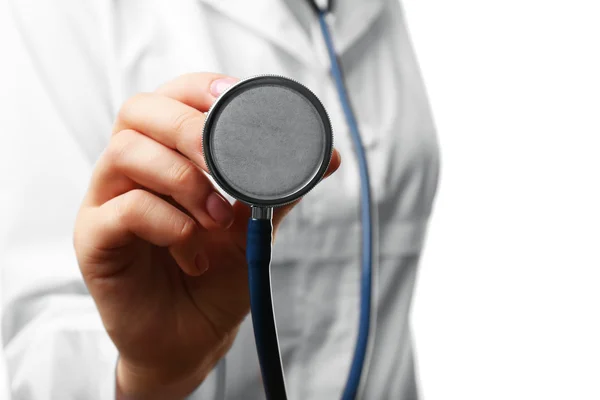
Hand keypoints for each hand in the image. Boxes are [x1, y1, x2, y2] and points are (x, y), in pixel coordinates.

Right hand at [73, 73, 340, 398]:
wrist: (192, 337)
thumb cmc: (218, 275)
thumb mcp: (255, 226)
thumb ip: (280, 188)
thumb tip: (328, 156)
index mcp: (166, 154)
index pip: (171, 97)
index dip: (200, 89)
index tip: (234, 101)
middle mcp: (131, 169)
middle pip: (139, 111)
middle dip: (189, 130)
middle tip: (225, 167)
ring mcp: (106, 201)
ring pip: (126, 153)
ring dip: (183, 180)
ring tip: (219, 218)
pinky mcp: (94, 239)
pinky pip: (123, 209)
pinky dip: (168, 222)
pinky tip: (195, 249)